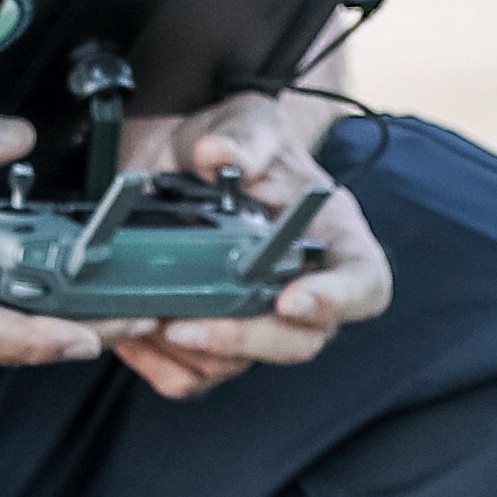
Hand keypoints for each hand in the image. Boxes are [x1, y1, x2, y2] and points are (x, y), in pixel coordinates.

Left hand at [96, 91, 399, 403]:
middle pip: (300, 340)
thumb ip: (243, 136)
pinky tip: (132, 336)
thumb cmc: (236, 140)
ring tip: (146, 321)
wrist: (184, 158)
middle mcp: (302, 286)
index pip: (363, 284)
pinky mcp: (213, 336)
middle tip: (188, 324)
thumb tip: (220, 155)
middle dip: (246, 338)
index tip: (292, 301)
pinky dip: (161, 366)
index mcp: (332, 237)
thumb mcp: (245, 121)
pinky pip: (195, 375)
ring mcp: (256, 317)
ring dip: (194, 352)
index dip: (337, 300)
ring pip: (243, 363)